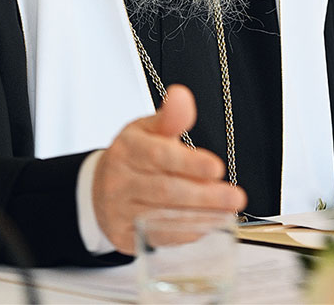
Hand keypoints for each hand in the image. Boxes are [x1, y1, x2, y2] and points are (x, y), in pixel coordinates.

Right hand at [92, 84, 246, 253]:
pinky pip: (159, 237)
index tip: (217, 167)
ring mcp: (121, 210)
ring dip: (200, 216)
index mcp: (128, 149)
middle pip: (165, 190)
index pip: (159, 156)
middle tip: (234, 195)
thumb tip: (182, 96)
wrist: (98, 188)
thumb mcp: (146, 129)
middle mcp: (121, 180)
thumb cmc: (132, 156)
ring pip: (164, 216)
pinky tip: (207, 226)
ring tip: (228, 212)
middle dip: (204, 195)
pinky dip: (186, 233)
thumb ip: (169, 116)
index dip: (189, 163)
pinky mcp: (126, 236)